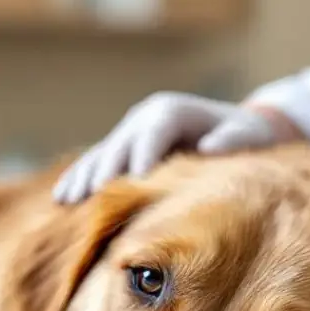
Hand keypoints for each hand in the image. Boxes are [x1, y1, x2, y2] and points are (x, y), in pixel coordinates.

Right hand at [53, 92, 282, 203]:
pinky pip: (96, 163)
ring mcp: (129, 132)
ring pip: (101, 153)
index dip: (145, 153)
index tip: (137, 179)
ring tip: (66, 200)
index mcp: (172, 110)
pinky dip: (79, 179)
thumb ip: (233, 140)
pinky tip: (61, 199)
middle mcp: (144, 116)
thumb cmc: (246, 137)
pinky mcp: (122, 148)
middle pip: (121, 143)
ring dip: (83, 176)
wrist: (235, 131)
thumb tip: (210, 147)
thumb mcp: (248, 136)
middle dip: (108, 169)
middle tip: (95, 195)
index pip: (154, 129)